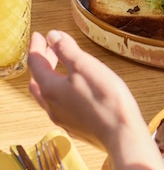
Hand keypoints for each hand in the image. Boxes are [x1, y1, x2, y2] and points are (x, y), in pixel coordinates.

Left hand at [28, 30, 144, 150]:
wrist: (122, 134)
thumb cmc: (106, 99)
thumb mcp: (85, 66)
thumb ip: (66, 50)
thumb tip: (52, 36)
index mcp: (50, 89)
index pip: (35, 63)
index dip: (36, 46)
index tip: (39, 35)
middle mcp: (51, 106)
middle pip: (39, 80)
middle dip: (43, 61)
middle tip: (49, 47)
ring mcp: (63, 119)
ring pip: (47, 95)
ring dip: (49, 78)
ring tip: (58, 67)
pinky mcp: (76, 127)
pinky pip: (60, 106)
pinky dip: (60, 91)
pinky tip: (73, 90)